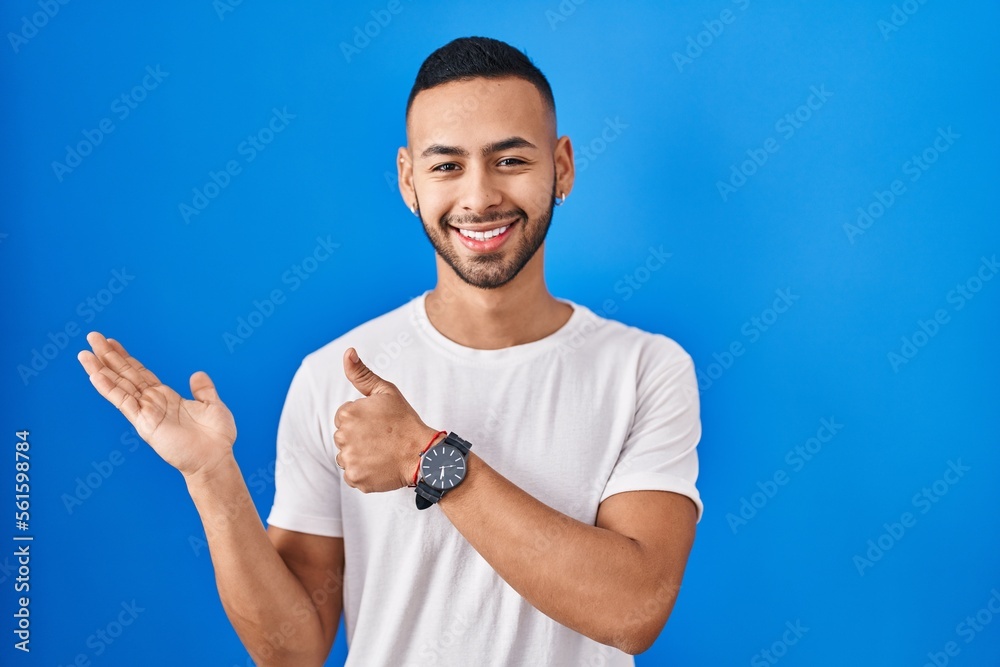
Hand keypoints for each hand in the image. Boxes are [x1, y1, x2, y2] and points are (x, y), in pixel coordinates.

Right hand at [77, 332, 236, 478]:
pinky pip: (124, 404)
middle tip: (92, 337)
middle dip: (108, 357)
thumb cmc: (215, 437)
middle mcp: (152, 403)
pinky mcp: (145, 424)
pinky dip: (109, 390)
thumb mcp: (212, 405)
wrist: (214, 459)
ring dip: (101, 370)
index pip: (140, 372)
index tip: (111, 342)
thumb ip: (203, 389)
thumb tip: (197, 374)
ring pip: (119, 387)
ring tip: (84, 355)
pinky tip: (96, 377)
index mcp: (166, 397)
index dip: (125, 357)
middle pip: (125, 375)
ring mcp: (146, 413)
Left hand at [333, 347, 438, 492]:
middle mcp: (343, 436)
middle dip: (358, 437)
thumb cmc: (404, 421)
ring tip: (381, 452)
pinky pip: (351, 474)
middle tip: (382, 438)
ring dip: (359, 455)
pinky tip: (379, 465)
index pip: (344, 417)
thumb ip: (362, 373)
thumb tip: (348, 351)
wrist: (423, 454)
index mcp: (348, 413)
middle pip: (342, 437)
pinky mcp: (355, 478)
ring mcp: (349, 459)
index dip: (362, 420)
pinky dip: (363, 472)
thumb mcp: (386, 391)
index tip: (379, 423)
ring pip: (345, 456)